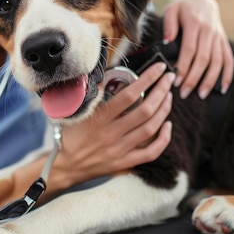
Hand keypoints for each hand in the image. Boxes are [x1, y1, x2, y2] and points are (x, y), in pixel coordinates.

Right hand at [50, 62, 174, 188]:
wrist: (64, 166)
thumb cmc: (71, 135)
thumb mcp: (76, 112)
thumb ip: (94, 95)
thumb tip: (108, 77)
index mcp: (100, 119)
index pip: (130, 95)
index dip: (148, 79)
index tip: (159, 68)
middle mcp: (112, 134)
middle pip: (145, 110)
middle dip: (161, 91)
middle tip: (169, 78)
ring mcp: (119, 150)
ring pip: (151, 129)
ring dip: (164, 110)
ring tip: (169, 96)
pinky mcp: (124, 163)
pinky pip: (151, 153)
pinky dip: (163, 139)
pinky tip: (168, 125)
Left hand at [162, 0, 233, 98]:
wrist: (203, 1)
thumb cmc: (183, 9)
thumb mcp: (171, 10)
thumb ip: (168, 25)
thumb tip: (167, 42)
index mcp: (194, 23)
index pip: (190, 49)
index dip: (184, 67)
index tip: (177, 81)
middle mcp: (209, 31)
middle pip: (204, 58)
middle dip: (194, 78)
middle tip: (184, 93)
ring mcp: (219, 37)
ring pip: (218, 62)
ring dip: (210, 80)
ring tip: (201, 95)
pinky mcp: (224, 42)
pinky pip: (229, 60)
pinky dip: (227, 75)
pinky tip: (223, 89)